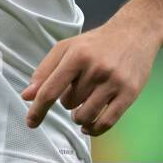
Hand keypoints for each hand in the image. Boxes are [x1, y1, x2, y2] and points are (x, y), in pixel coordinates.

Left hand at [21, 14, 161, 135]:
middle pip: (68, 103)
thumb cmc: (96, 43)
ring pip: (85, 115)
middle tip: (77, 88)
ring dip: (79, 116)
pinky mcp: (129, 93)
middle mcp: (95, 68)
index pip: (51, 89)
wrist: (134, 33)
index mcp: (76, 55)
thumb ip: (45, 70)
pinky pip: (106, 123)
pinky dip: (94, 129)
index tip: (30, 122)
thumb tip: (27, 96)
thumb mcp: (67, 48)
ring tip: (82, 106)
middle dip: (67, 100)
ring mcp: (113, 82)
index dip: (38, 108)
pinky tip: (89, 125)